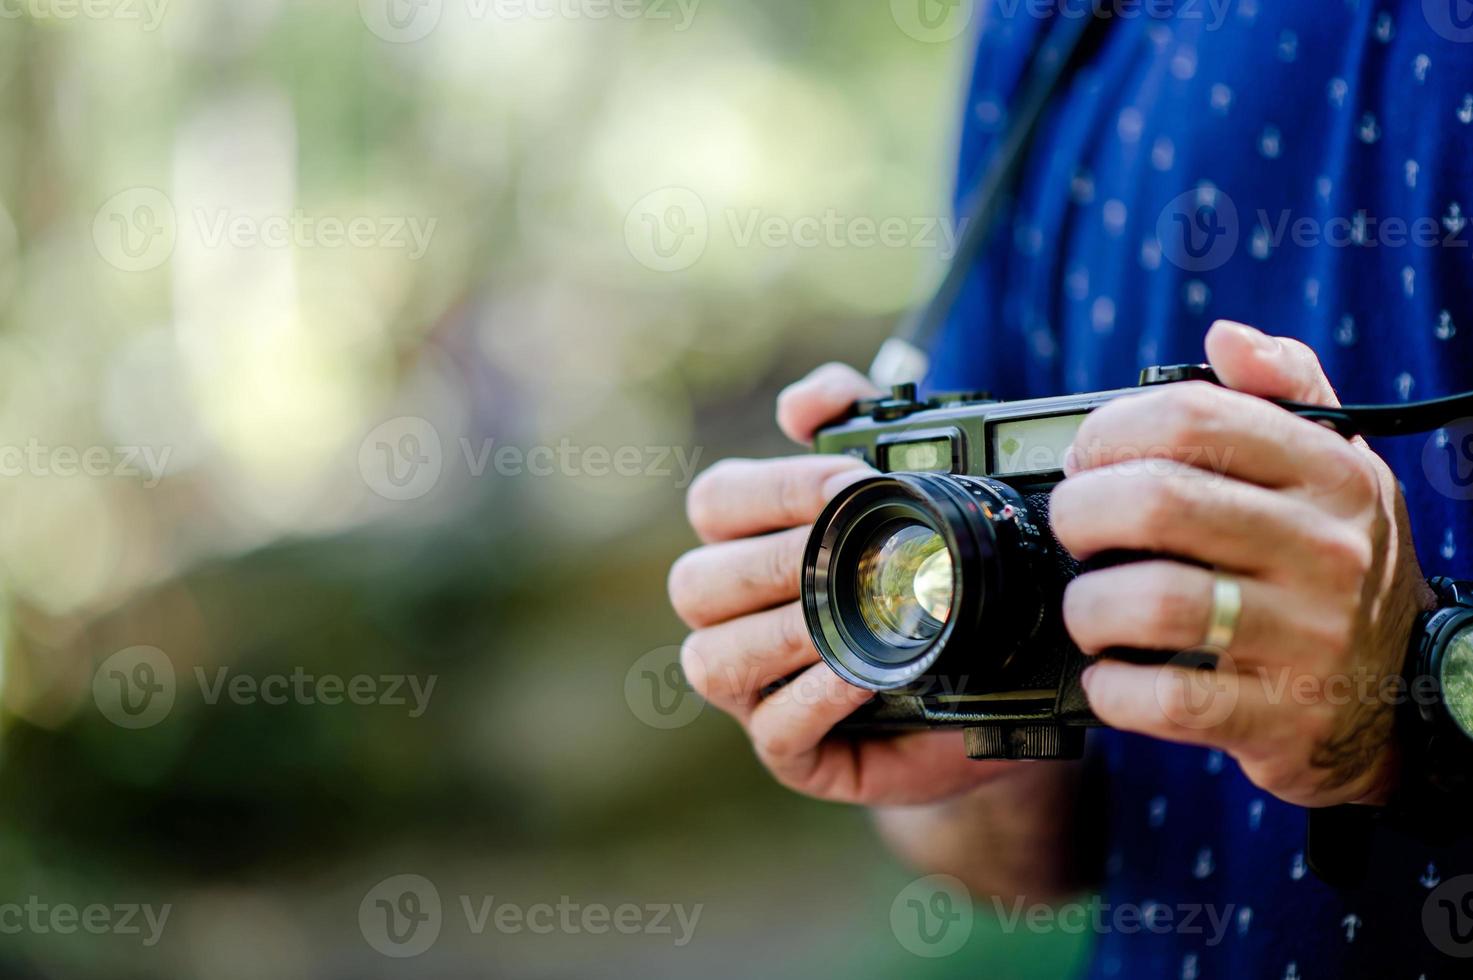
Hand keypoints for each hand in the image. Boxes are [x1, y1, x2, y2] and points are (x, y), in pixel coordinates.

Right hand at [669, 363, 1020, 804]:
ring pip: (711, 661)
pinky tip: (862, 672)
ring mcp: (752, 689)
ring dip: (779, 633)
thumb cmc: (932, 577)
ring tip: (847, 615)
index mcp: (745, 543)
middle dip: (774, 562)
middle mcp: (731, 617)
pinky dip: (814, 697)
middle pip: (694, 582)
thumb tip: (804, 403)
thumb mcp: (906, 490)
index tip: (854, 482)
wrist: (994, 678)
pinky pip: (774, 729)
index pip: (715, 502)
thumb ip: (855, 418)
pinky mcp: (793, 751)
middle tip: (854, 552)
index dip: (774, 488)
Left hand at [1053, 319, 1436, 806]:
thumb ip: (1285, 389)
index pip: (1193, 418)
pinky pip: (1168, 700)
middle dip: (1081, 513)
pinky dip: (1114, 688)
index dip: (1110, 431)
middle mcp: (1324, 549)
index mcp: (1329, 472)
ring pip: (1155, 602)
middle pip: (1159, 503)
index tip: (1085, 459)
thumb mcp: (1336, 465)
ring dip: (1088, 606)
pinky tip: (1110, 673)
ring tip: (1087, 608)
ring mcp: (1306, 637)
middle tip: (1073, 530)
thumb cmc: (1334, 563)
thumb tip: (1228, 336)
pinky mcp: (1280, 716)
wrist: (1393, 697)